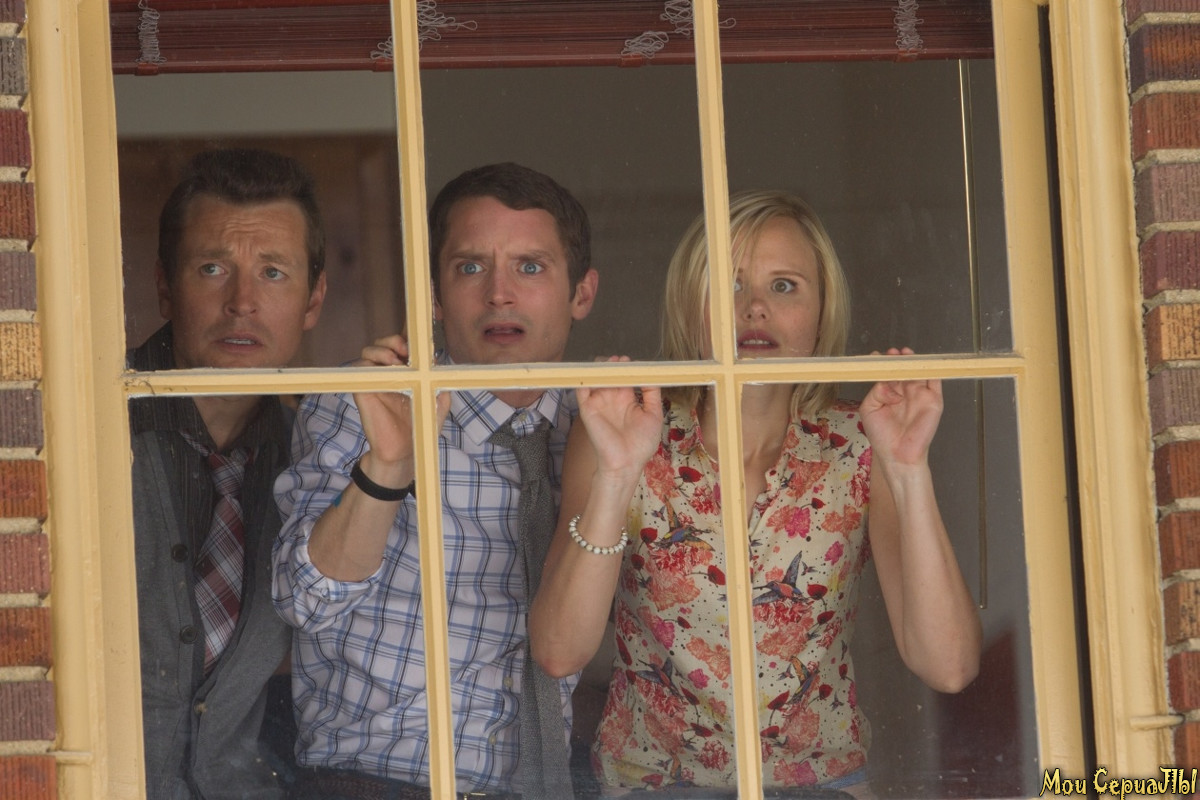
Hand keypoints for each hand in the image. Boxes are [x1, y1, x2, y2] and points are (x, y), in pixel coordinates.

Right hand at [352, 334, 450, 472]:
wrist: (404, 451)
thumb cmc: (419, 426)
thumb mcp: (438, 403)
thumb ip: (440, 382)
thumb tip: (439, 364)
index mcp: (405, 372)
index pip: (400, 345)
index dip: (404, 335)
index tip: (415, 339)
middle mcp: (387, 372)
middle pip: (382, 342)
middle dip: (393, 340)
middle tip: (405, 351)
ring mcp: (373, 380)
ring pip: (368, 351)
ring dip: (383, 350)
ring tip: (396, 362)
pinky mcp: (362, 390)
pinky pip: (358, 368)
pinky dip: (370, 365)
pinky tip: (387, 374)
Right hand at [577, 356, 662, 480]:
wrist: (625, 463)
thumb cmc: (641, 445)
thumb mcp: (654, 415)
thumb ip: (653, 394)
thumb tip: (652, 376)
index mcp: (627, 401)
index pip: (625, 379)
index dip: (627, 369)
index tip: (631, 362)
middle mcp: (612, 400)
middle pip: (610, 375)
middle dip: (614, 365)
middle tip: (620, 360)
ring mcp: (599, 403)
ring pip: (596, 379)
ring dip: (601, 368)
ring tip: (610, 362)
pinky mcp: (588, 409)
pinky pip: (582, 389)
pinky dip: (586, 378)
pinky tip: (595, 371)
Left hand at [860, 347, 942, 467]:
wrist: (898, 455)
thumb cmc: (882, 436)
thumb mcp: (869, 409)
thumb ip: (875, 391)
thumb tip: (885, 380)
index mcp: (890, 393)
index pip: (888, 373)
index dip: (883, 364)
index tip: (876, 356)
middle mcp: (906, 392)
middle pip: (903, 369)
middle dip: (897, 360)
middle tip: (891, 353)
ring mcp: (920, 395)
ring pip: (918, 372)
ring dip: (913, 361)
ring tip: (903, 353)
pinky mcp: (934, 400)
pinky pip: (935, 380)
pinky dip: (929, 369)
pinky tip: (921, 362)